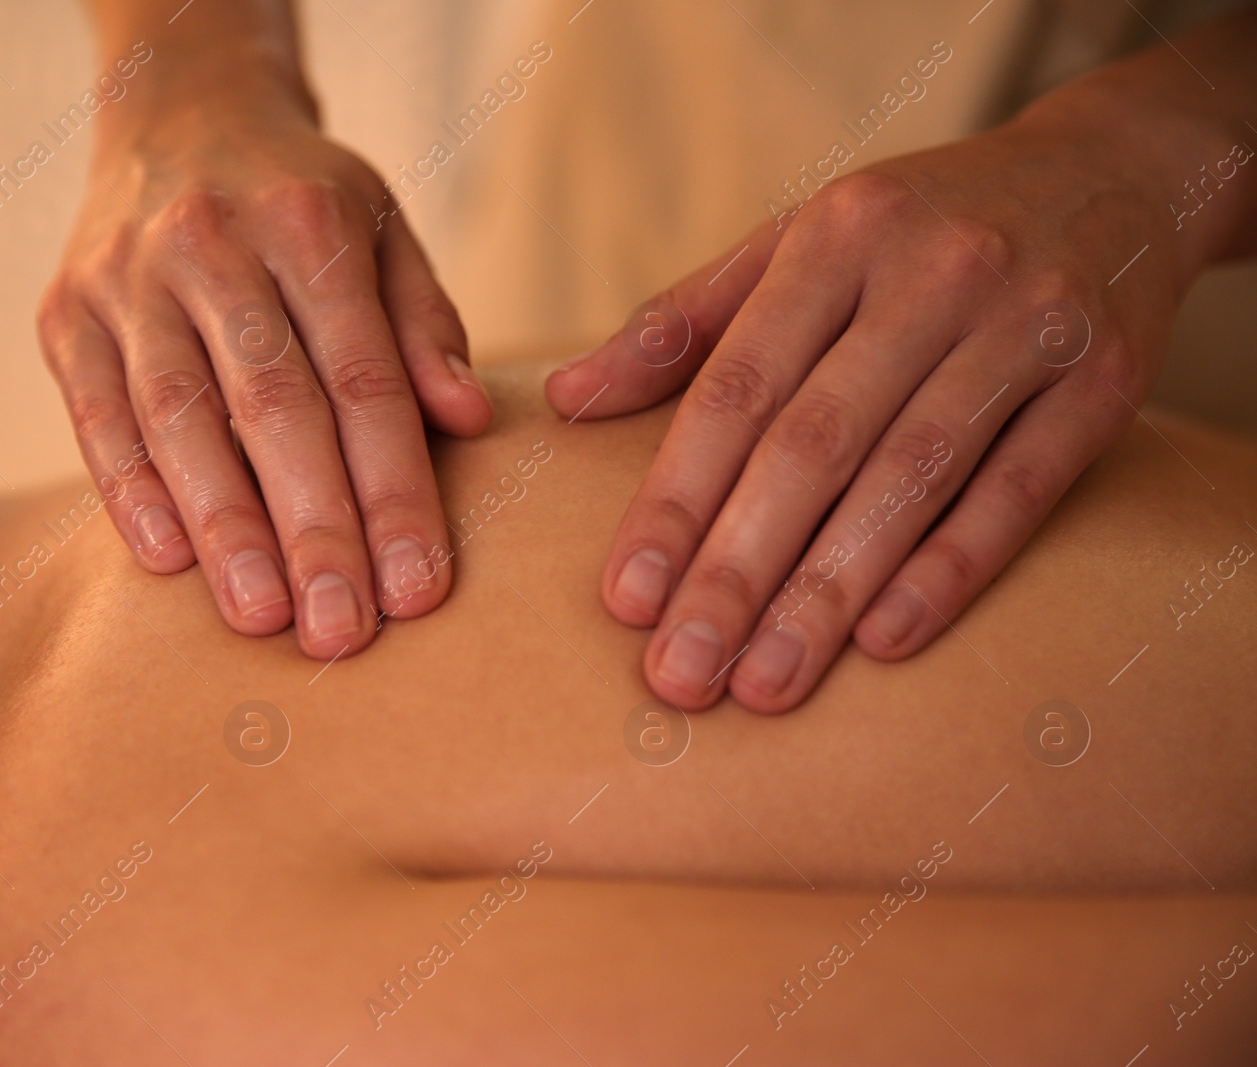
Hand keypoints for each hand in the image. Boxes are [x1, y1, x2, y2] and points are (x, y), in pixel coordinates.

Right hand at [39, 87, 490, 658]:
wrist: (177, 110)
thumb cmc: (301, 198)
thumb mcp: (383, 229)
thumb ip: (422, 326)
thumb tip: (467, 420)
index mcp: (308, 221)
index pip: (362, 378)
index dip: (393, 489)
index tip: (418, 587)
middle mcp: (212, 243)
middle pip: (272, 406)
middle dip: (313, 529)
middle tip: (344, 632)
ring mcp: (126, 277)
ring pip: (177, 419)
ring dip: (223, 527)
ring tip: (263, 618)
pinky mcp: (64, 313)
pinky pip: (96, 416)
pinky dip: (129, 492)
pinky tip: (167, 564)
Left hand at [546, 106, 1188, 711]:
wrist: (1114, 171)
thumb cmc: (918, 229)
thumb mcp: (797, 244)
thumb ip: (682, 325)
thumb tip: (565, 400)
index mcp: (835, 237)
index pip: (735, 388)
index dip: (675, 499)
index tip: (626, 600)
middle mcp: (930, 274)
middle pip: (813, 445)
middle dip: (737, 571)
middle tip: (680, 674)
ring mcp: (1024, 324)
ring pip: (910, 478)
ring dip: (829, 593)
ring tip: (763, 685)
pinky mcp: (1104, 382)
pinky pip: (1018, 490)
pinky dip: (951, 567)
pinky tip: (884, 643)